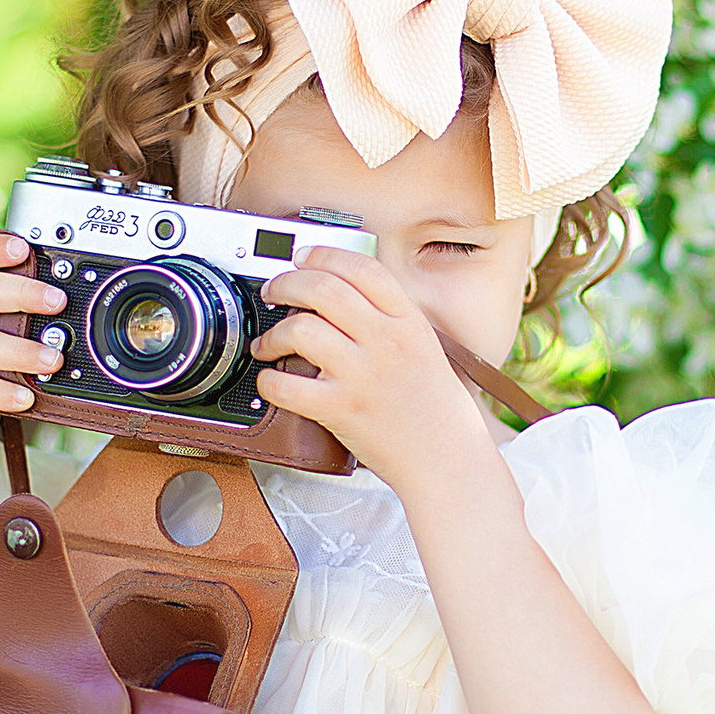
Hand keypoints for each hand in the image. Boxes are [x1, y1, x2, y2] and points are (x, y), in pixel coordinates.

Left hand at [249, 245, 492, 489]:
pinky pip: (287, 385)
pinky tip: (270, 380)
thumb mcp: (426, 347)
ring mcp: (362, 375)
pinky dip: (268, 380)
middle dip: (286, 283)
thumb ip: (391, 320)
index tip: (304, 258)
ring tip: (268, 343)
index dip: (325, 255)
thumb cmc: (436, 408)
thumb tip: (344, 296)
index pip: (362, 269)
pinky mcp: (341, 410)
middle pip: (323, 289)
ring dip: (272, 333)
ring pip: (300, 329)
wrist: (447, 458)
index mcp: (408, 322)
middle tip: (274, 292)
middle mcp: (386, 342)